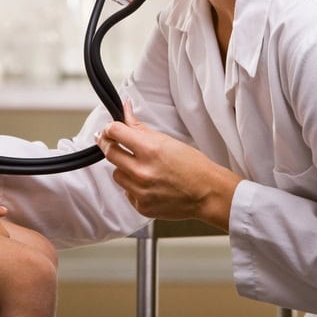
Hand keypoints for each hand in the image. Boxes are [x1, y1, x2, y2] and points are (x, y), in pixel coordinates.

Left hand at [96, 102, 241, 229]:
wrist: (207, 193)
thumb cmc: (193, 166)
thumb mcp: (167, 140)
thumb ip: (140, 127)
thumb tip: (125, 111)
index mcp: (150, 150)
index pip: (115, 132)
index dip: (110, 128)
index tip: (110, 129)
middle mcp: (142, 171)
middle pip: (110, 152)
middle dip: (109, 144)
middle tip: (114, 142)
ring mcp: (141, 191)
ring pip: (116, 173)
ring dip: (123, 167)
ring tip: (140, 166)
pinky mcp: (141, 206)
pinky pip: (127, 191)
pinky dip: (133, 186)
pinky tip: (148, 183)